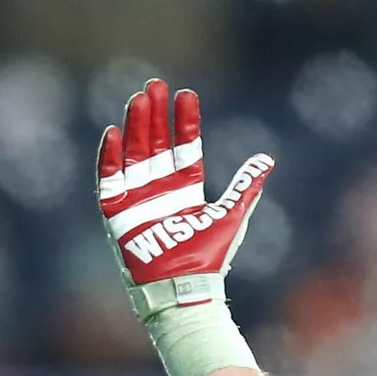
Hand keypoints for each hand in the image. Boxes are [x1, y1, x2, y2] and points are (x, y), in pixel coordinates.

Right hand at [98, 79, 276, 324]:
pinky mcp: (117, 214)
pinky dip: (110, 158)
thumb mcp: (232, 216)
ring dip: (135, 127)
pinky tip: (114, 133)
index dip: (185, 122)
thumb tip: (267, 158)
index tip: (186, 94)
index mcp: (187, 190)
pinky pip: (109, 181)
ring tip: (138, 100)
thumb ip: (246, 186)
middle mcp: (161, 190)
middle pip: (156, 144)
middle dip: (155, 115)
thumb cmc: (209, 259)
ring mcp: (137, 200)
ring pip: (134, 154)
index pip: (185, 147)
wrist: (185, 289)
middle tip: (155, 85)